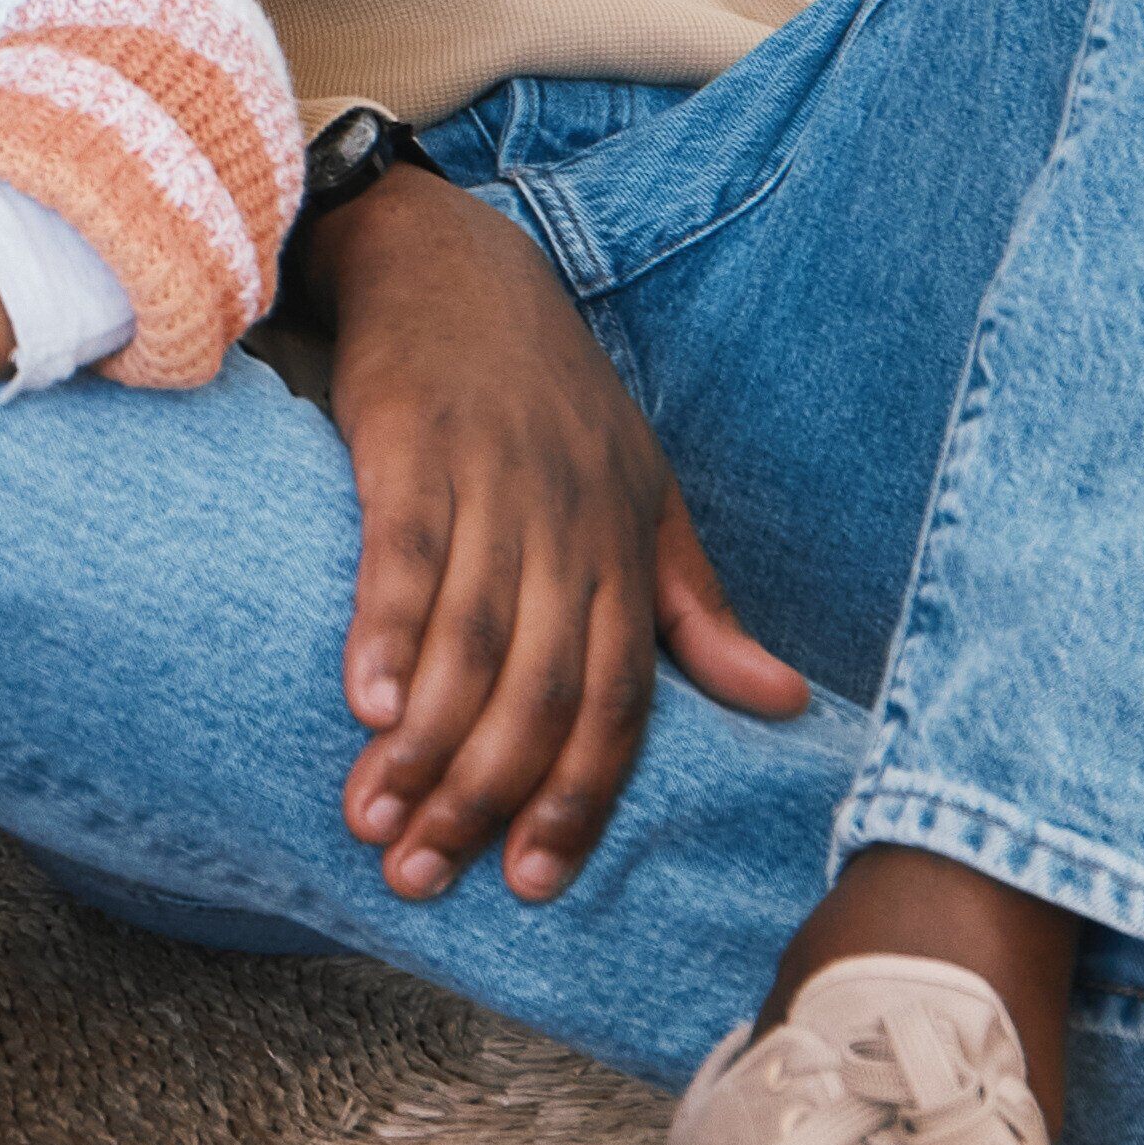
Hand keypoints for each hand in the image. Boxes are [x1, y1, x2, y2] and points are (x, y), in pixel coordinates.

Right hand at [292, 170, 809, 901]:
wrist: (455, 261)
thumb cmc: (550, 397)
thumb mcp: (642, 496)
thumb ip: (697, 609)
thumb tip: (781, 703)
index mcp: (624, 553)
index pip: (620, 701)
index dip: (581, 796)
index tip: (532, 883)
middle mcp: (567, 527)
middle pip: (541, 688)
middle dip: (486, 794)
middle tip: (425, 878)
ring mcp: (490, 485)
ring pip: (471, 636)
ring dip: (425, 741)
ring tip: (377, 822)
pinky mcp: (411, 444)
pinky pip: (403, 549)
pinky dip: (384, 627)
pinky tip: (362, 703)